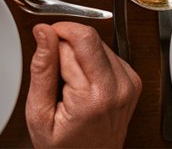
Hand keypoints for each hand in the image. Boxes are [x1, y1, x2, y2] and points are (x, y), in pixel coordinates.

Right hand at [25, 22, 141, 148]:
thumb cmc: (65, 146)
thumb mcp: (39, 113)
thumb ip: (42, 69)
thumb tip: (44, 32)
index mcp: (94, 96)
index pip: (73, 41)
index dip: (53, 43)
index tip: (44, 54)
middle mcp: (118, 87)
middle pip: (88, 37)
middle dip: (66, 43)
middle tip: (55, 70)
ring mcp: (128, 82)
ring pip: (97, 42)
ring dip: (79, 53)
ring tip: (70, 82)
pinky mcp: (132, 79)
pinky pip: (107, 52)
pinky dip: (91, 60)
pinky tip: (83, 81)